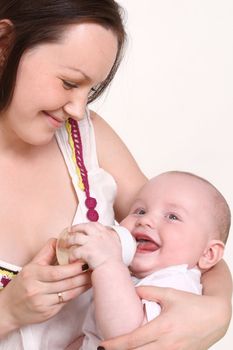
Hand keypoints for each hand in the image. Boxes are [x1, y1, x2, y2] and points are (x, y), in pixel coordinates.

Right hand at [0, 238, 90, 332]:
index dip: (73, 268)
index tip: (84, 262)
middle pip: (65, 283)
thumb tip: (60, 240)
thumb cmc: (22, 284)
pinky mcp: (48, 313)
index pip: (57, 272)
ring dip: (83, 285)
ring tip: (93, 277)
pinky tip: (84, 287)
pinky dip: (77, 294)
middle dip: (82, 276)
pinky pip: (66, 302)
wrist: (9, 309)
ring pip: (68, 294)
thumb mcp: (31, 266)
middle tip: (93, 268)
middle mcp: (36, 290)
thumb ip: (46, 253)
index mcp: (33, 274)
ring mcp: (42, 303)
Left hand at [67, 223, 121, 268]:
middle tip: (70, 231)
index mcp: (106, 234)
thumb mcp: (116, 246)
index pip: (95, 224)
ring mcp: (92, 242)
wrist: (113, 270)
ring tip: (65, 245)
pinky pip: (74, 252)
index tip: (81, 227)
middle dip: (75, 228)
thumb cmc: (114, 262)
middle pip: (84, 227)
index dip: (86, 225)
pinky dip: (71, 256)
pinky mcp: (86, 251)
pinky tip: (71, 260)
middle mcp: (99, 235)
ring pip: (75, 237)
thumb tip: (107, 237)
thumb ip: (110, 239)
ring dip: (69, 241)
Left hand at [99, 285, 230, 349]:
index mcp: (162, 327)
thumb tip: (133, 290)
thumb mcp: (169, 293)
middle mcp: (167, 344)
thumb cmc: (192, 304)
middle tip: (108, 349)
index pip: (133, 340)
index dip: (115, 344)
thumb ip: (148, 290)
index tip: (103, 345)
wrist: (215, 317)